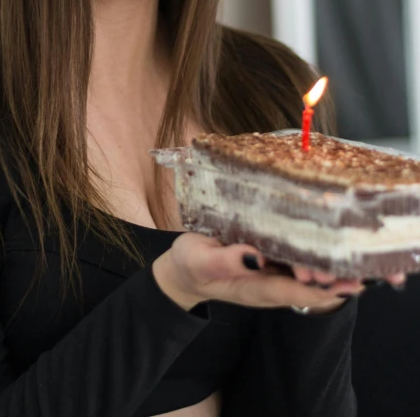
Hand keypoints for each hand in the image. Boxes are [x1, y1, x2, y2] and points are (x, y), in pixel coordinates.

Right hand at [152, 232, 406, 312]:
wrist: (182, 271)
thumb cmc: (190, 264)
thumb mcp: (200, 259)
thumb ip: (225, 260)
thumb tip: (254, 254)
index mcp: (253, 286)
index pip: (295, 292)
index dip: (321, 288)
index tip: (344, 282)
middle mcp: (267, 285)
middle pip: (307, 286)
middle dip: (332, 278)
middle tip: (355, 266)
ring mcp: (267, 276)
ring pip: (303, 275)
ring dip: (326, 268)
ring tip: (351, 257)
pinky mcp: (266, 263)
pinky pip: (293, 263)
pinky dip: (311, 257)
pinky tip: (325, 244)